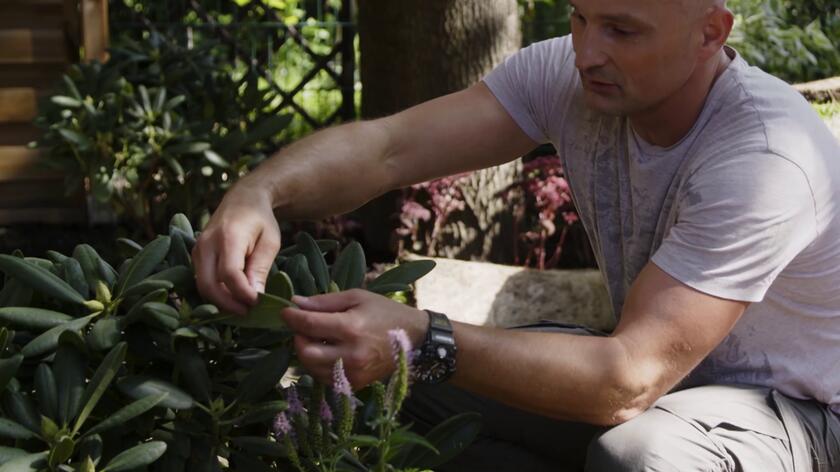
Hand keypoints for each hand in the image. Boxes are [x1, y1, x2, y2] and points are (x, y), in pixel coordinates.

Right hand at [192, 185, 280, 314]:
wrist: (243, 199)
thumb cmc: (261, 221)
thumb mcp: (270, 241)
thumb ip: (260, 268)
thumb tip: (254, 296)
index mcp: (228, 237)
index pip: (229, 274)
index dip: (242, 294)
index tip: (257, 303)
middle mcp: (207, 243)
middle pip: (208, 284)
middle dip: (228, 304)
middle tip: (248, 312)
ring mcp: (198, 249)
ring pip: (202, 285)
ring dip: (220, 301)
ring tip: (242, 306)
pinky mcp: (195, 255)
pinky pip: (201, 280)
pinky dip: (215, 293)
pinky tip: (233, 298)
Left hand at [282, 289, 427, 389]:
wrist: (415, 339)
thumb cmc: (385, 312)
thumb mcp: (357, 297)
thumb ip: (325, 301)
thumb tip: (296, 303)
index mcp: (351, 328)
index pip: (309, 325)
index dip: (291, 317)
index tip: (284, 311)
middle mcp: (350, 354)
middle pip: (305, 352)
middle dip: (298, 337)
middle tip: (303, 326)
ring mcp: (353, 373)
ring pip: (311, 368)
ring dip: (306, 352)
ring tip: (318, 338)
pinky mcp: (355, 384)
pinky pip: (324, 378)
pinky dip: (318, 365)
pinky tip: (328, 351)